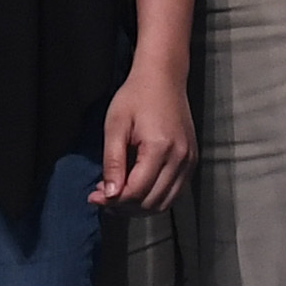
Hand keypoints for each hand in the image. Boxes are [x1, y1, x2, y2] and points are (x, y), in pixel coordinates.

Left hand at [92, 61, 195, 213]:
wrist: (163, 78)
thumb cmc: (136, 96)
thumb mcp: (115, 126)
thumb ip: (112, 162)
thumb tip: (109, 195)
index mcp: (160, 148)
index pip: (136, 191)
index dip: (112, 200)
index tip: (94, 197)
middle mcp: (180, 158)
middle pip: (151, 202)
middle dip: (124, 207)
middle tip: (103, 197)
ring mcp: (189, 160)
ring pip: (165, 202)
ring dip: (139, 207)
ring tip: (117, 196)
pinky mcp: (191, 160)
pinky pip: (175, 192)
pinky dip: (155, 198)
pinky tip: (136, 190)